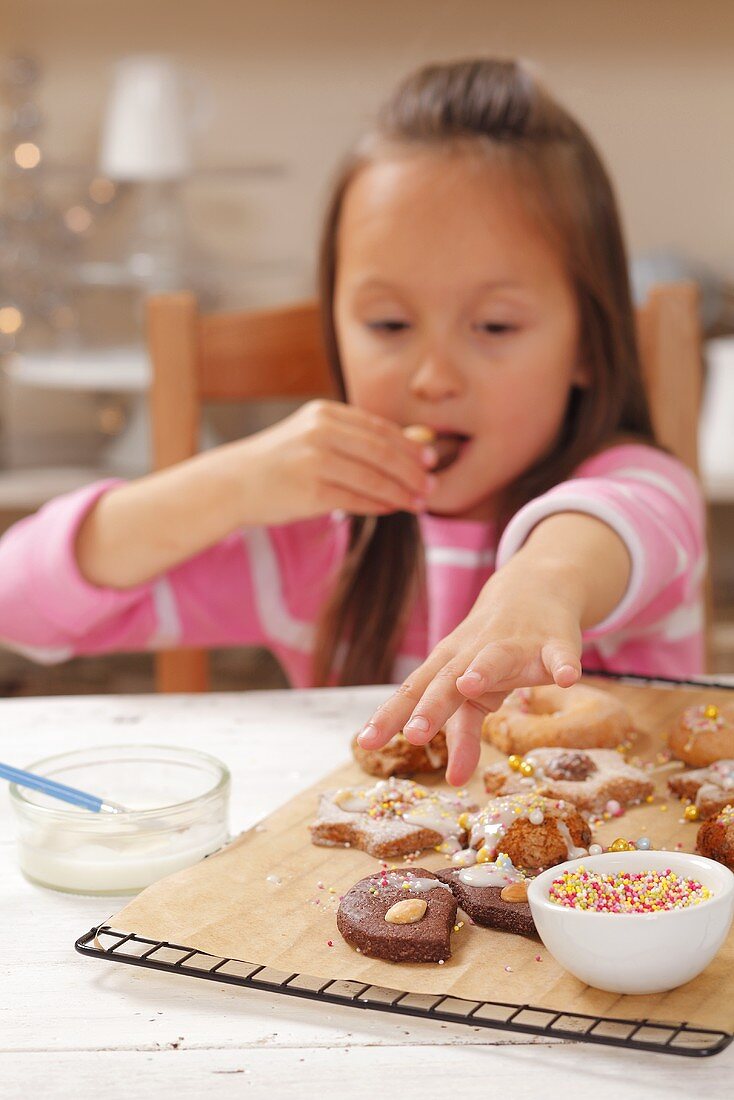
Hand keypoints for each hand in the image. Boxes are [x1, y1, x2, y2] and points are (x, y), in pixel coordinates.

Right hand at [241, 400, 437, 524]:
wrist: (234, 482)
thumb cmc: (280, 461)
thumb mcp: (313, 435)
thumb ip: (355, 438)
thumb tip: (410, 447)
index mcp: (324, 414)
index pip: (379, 429)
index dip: (409, 447)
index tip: (430, 461)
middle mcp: (320, 432)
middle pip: (382, 451)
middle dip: (412, 471)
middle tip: (431, 486)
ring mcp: (314, 461)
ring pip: (373, 477)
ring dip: (401, 492)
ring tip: (419, 503)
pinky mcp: (310, 491)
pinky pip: (356, 499)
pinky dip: (379, 505)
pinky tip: (392, 509)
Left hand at [356, 557, 582, 786]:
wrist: (533, 591)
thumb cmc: (491, 652)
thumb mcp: (475, 694)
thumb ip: (464, 734)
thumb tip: (453, 781)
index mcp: (447, 666)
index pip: (412, 693)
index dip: (389, 717)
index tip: (366, 743)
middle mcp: (473, 654)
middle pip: (447, 681)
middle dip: (430, 706)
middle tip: (414, 734)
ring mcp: (513, 645)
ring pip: (494, 658)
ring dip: (481, 670)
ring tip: (469, 686)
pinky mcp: (553, 642)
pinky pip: (559, 654)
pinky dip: (563, 664)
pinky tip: (568, 679)